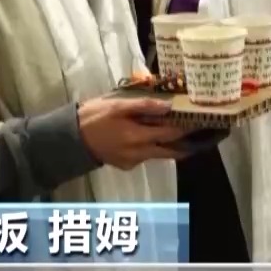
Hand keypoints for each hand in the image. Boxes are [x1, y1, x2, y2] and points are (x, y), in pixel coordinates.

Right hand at [77, 97, 193, 169]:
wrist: (71, 139)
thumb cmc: (94, 117)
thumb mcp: (117, 105)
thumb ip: (144, 106)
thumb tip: (168, 106)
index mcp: (138, 138)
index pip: (171, 134)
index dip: (187, 128)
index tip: (199, 121)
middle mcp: (139, 154)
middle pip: (170, 151)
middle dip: (185, 143)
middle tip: (197, 132)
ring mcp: (133, 162)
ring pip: (158, 154)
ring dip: (168, 144)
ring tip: (178, 131)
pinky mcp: (126, 165)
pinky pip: (145, 156)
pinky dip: (152, 146)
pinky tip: (151, 135)